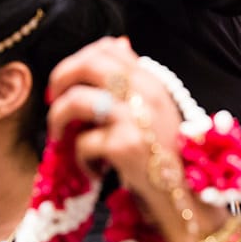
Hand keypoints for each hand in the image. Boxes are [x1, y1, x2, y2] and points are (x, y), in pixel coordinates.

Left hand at [47, 38, 224, 241]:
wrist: (187, 198)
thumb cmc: (169, 157)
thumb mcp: (157, 109)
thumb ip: (135, 81)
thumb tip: (117, 43)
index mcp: (153, 81)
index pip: (108, 48)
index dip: (79, 60)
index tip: (68, 82)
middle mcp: (146, 93)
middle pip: (88, 65)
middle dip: (60, 79)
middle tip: (52, 100)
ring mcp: (135, 119)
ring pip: (76, 101)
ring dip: (58, 120)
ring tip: (62, 139)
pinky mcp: (124, 147)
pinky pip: (83, 142)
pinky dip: (81, 159)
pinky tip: (94, 170)